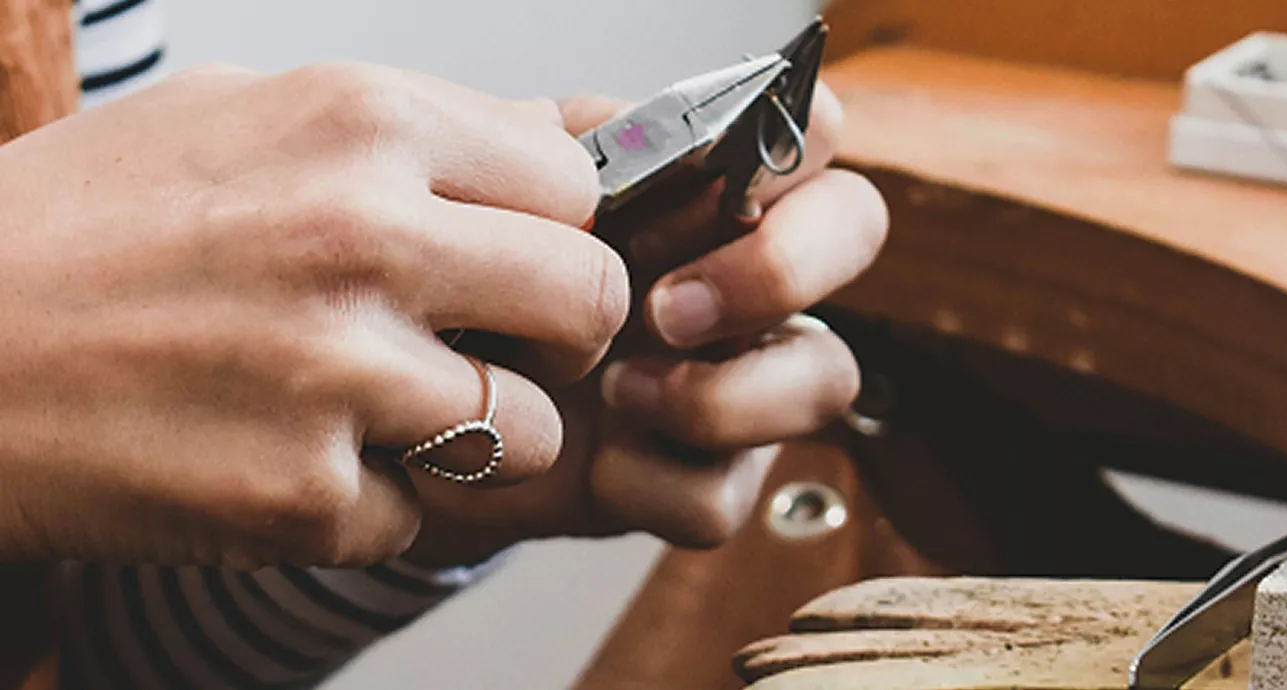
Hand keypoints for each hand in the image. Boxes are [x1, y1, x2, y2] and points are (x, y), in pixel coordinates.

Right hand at [0, 63, 628, 567]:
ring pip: (531, 430)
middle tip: (499, 342)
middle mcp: (363, 237)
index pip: (580, 186)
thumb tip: (566, 139)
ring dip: (479, 433)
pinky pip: (422, 515)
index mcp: (362, 120)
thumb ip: (418, 129)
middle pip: (592, 301)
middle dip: (559, 333)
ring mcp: (334, 376)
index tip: (523, 255)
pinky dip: (373, 499)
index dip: (563, 231)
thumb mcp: (246, 113)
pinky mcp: (298, 497)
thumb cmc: (84, 223)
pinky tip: (291, 454)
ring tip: (384, 408)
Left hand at [404, 83, 888, 565]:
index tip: (693, 187)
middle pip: (857, 228)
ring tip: (614, 394)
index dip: (782, 149)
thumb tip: (624, 133)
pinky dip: (649, 481)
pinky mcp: (709, 478)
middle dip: (779, 268)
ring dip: (719, 393)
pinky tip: (592, 464)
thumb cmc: (477, 289)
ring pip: (827, 377)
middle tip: (667, 307)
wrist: (425, 412)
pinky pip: (724, 491)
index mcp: (706, 188)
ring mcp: (745, 378)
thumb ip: (562, 155)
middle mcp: (749, 275)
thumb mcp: (501, 201)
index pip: (809, 128)